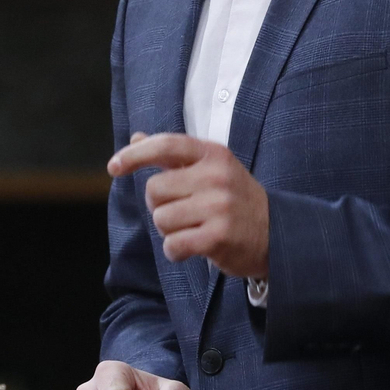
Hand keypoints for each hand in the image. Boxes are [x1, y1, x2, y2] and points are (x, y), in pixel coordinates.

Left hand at [108, 132, 270, 277]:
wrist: (277, 234)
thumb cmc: (234, 200)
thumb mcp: (210, 170)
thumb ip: (173, 156)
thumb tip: (136, 138)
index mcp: (213, 155)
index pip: (166, 145)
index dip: (135, 155)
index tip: (113, 166)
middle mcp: (216, 177)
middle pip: (153, 190)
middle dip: (159, 206)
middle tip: (183, 212)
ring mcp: (219, 207)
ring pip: (161, 219)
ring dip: (169, 231)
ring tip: (193, 230)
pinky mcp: (218, 236)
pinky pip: (173, 244)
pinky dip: (176, 251)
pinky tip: (192, 248)